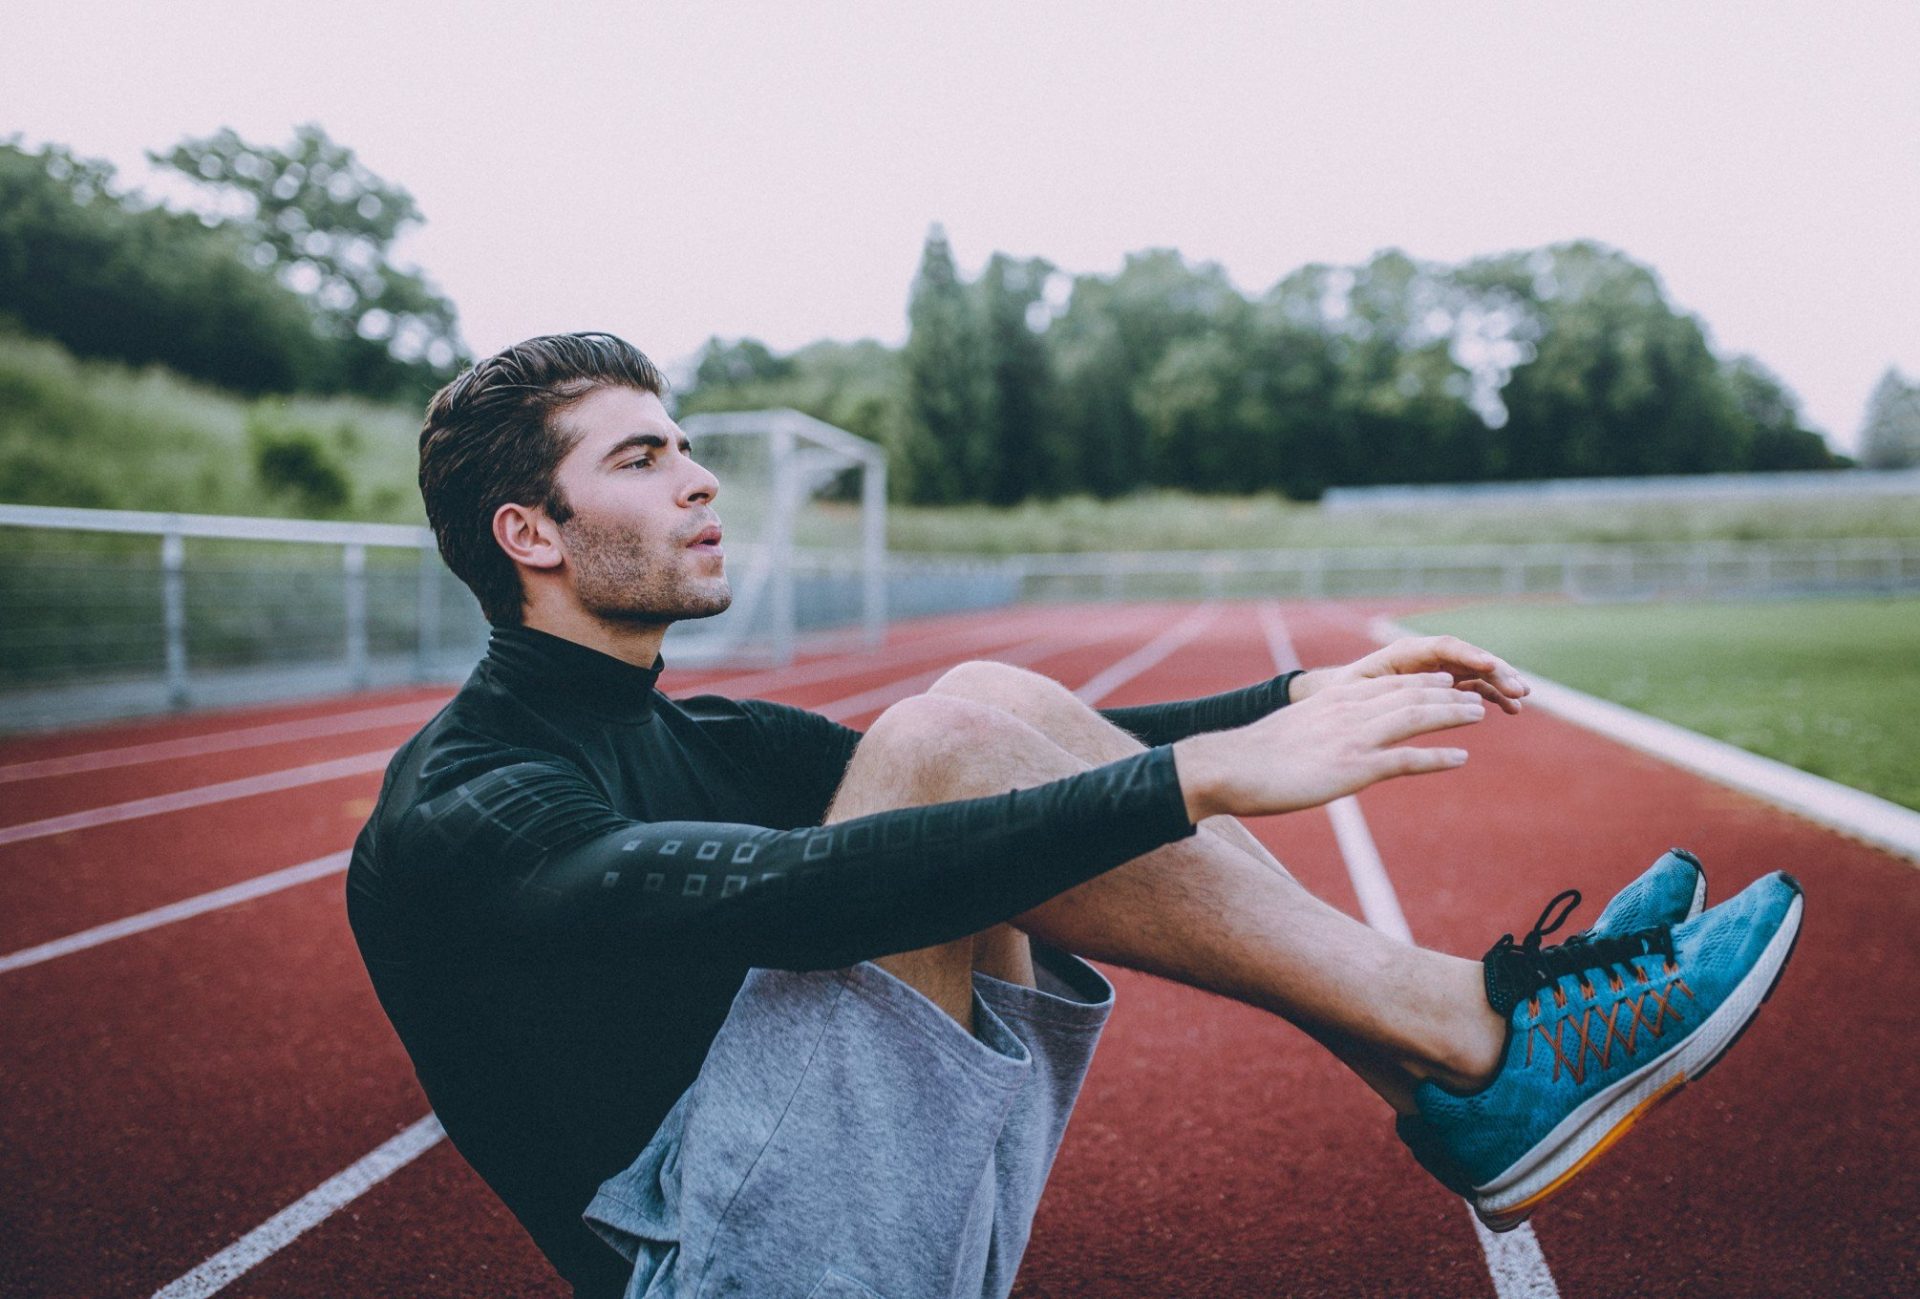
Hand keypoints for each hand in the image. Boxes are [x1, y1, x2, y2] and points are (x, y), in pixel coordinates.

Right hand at [1174, 672, 1484, 821]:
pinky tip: (1460, 758)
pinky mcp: (1355, 768)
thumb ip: (1318, 728)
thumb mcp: (1293, 729)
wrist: (1231, 768)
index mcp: (1334, 699)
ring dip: (1452, 715)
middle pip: (1411, 694)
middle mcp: (1349, 711)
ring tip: (1480, 714)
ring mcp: (1354, 738)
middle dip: (1448, 694)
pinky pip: (1407, 760)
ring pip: (1417, 717)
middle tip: (1475, 695)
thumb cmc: (1254, 756)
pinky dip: (1438, 758)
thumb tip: (1323, 742)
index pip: (1390, 683)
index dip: (1423, 682)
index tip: (1446, 682)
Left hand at [1293, 634, 1529, 714]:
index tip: (1490, 665)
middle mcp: (1427, 658)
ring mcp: (1439, 672)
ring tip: (1520, 699)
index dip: (1468, 654)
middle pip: (1467, 658)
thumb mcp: (1353, 692)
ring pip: (1476, 673)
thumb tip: (1397, 690)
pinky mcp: (1446, 687)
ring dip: (1500, 684)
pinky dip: (1493, 697)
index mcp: (1405, 653)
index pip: (1443, 646)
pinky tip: (1512, 709)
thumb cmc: (1342, 693)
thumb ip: (1376, 689)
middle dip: (1494, 670)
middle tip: (1517, 687)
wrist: (1340, 698)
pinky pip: (1475, 688)